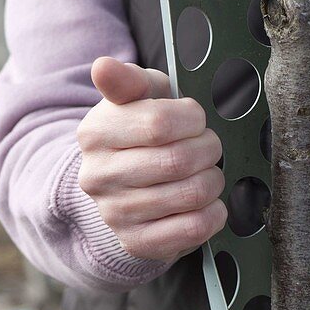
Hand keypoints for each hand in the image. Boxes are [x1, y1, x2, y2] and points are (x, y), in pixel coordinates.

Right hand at [77, 57, 225, 259]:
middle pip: (179, 161)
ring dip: (213, 180)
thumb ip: (128, 79)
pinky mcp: (137, 242)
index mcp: (95, 133)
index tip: (194, 120)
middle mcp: (98, 176)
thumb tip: (103, 66)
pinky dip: (214, 213)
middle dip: (208, 149)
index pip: (160, 123)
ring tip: (205, 172)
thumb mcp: (138, 98)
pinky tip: (207, 202)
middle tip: (207, 146)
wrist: (122, 189)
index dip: (192, 119)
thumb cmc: (140, 133)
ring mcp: (116, 214)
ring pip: (191, 194)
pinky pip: (193, 228)